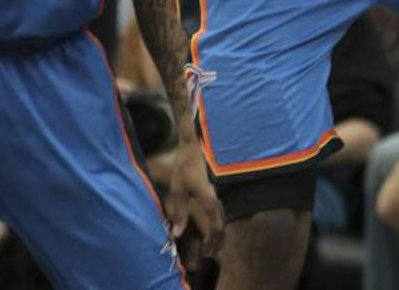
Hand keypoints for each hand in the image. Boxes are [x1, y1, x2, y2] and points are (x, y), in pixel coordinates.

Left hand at [164, 128, 224, 257]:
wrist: (196, 143)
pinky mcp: (217, 190)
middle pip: (221, 223)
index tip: (205, 253)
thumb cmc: (185, 165)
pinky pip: (220, 211)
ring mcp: (219, 192)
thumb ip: (179, 212)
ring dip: (217, 233)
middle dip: (216, 241)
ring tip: (209, 246)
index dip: (212, 240)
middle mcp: (218, 195)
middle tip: (207, 254)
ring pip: (222, 218)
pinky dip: (217, 223)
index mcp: (208, 196)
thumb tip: (176, 235)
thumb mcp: (177, 188)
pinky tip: (211, 229)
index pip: (215, 223)